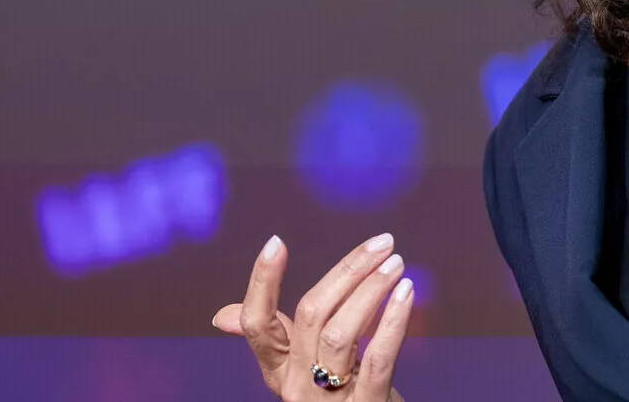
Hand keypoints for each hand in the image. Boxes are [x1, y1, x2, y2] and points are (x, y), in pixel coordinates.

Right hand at [211, 233, 414, 400]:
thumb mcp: (302, 368)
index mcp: (277, 370)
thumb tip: (222, 316)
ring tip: (396, 263)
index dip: (262, 283)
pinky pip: (378, 360)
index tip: (276, 242)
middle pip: (310, 315)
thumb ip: (274, 338)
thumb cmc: (338, 396)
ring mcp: (329, 399)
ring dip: (372, 290)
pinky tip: (406, 292)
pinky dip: (394, 322)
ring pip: (341, 333)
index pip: (257, 323)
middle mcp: (297, 385)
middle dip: (347, 271)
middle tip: (382, 242)